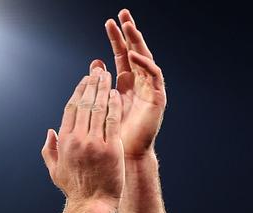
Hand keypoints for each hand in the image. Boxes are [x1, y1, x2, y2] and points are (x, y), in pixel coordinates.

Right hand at [41, 67, 124, 205]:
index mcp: (64, 142)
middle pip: (85, 104)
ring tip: (108, 77)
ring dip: (103, 89)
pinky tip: (116, 94)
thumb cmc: (75, 190)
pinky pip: (112, 120)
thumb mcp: (55, 171)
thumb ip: (49, 150)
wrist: (92, 205)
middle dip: (91, 84)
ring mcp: (94, 143)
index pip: (71, 109)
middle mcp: (78, 139)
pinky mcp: (111, 147)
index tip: (85, 81)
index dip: (79, 92)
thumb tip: (50, 131)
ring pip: (98, 108)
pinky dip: (114, 105)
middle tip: (98, 71)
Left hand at [99, 9, 165, 157]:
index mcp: (126, 84)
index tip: (109, 22)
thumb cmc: (112, 135)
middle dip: (129, 32)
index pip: (122, 55)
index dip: (117, 38)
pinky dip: (144, 64)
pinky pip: (154, 75)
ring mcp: (150, 90)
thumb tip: (95, 63)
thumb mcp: (103, 104)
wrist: (124, 158)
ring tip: (129, 26)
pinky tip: (134, 55)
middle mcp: (140, 84)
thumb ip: (100, 84)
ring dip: (138, 42)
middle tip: (123, 13)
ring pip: (146, 59)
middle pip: (136, 52)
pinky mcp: (158, 99)